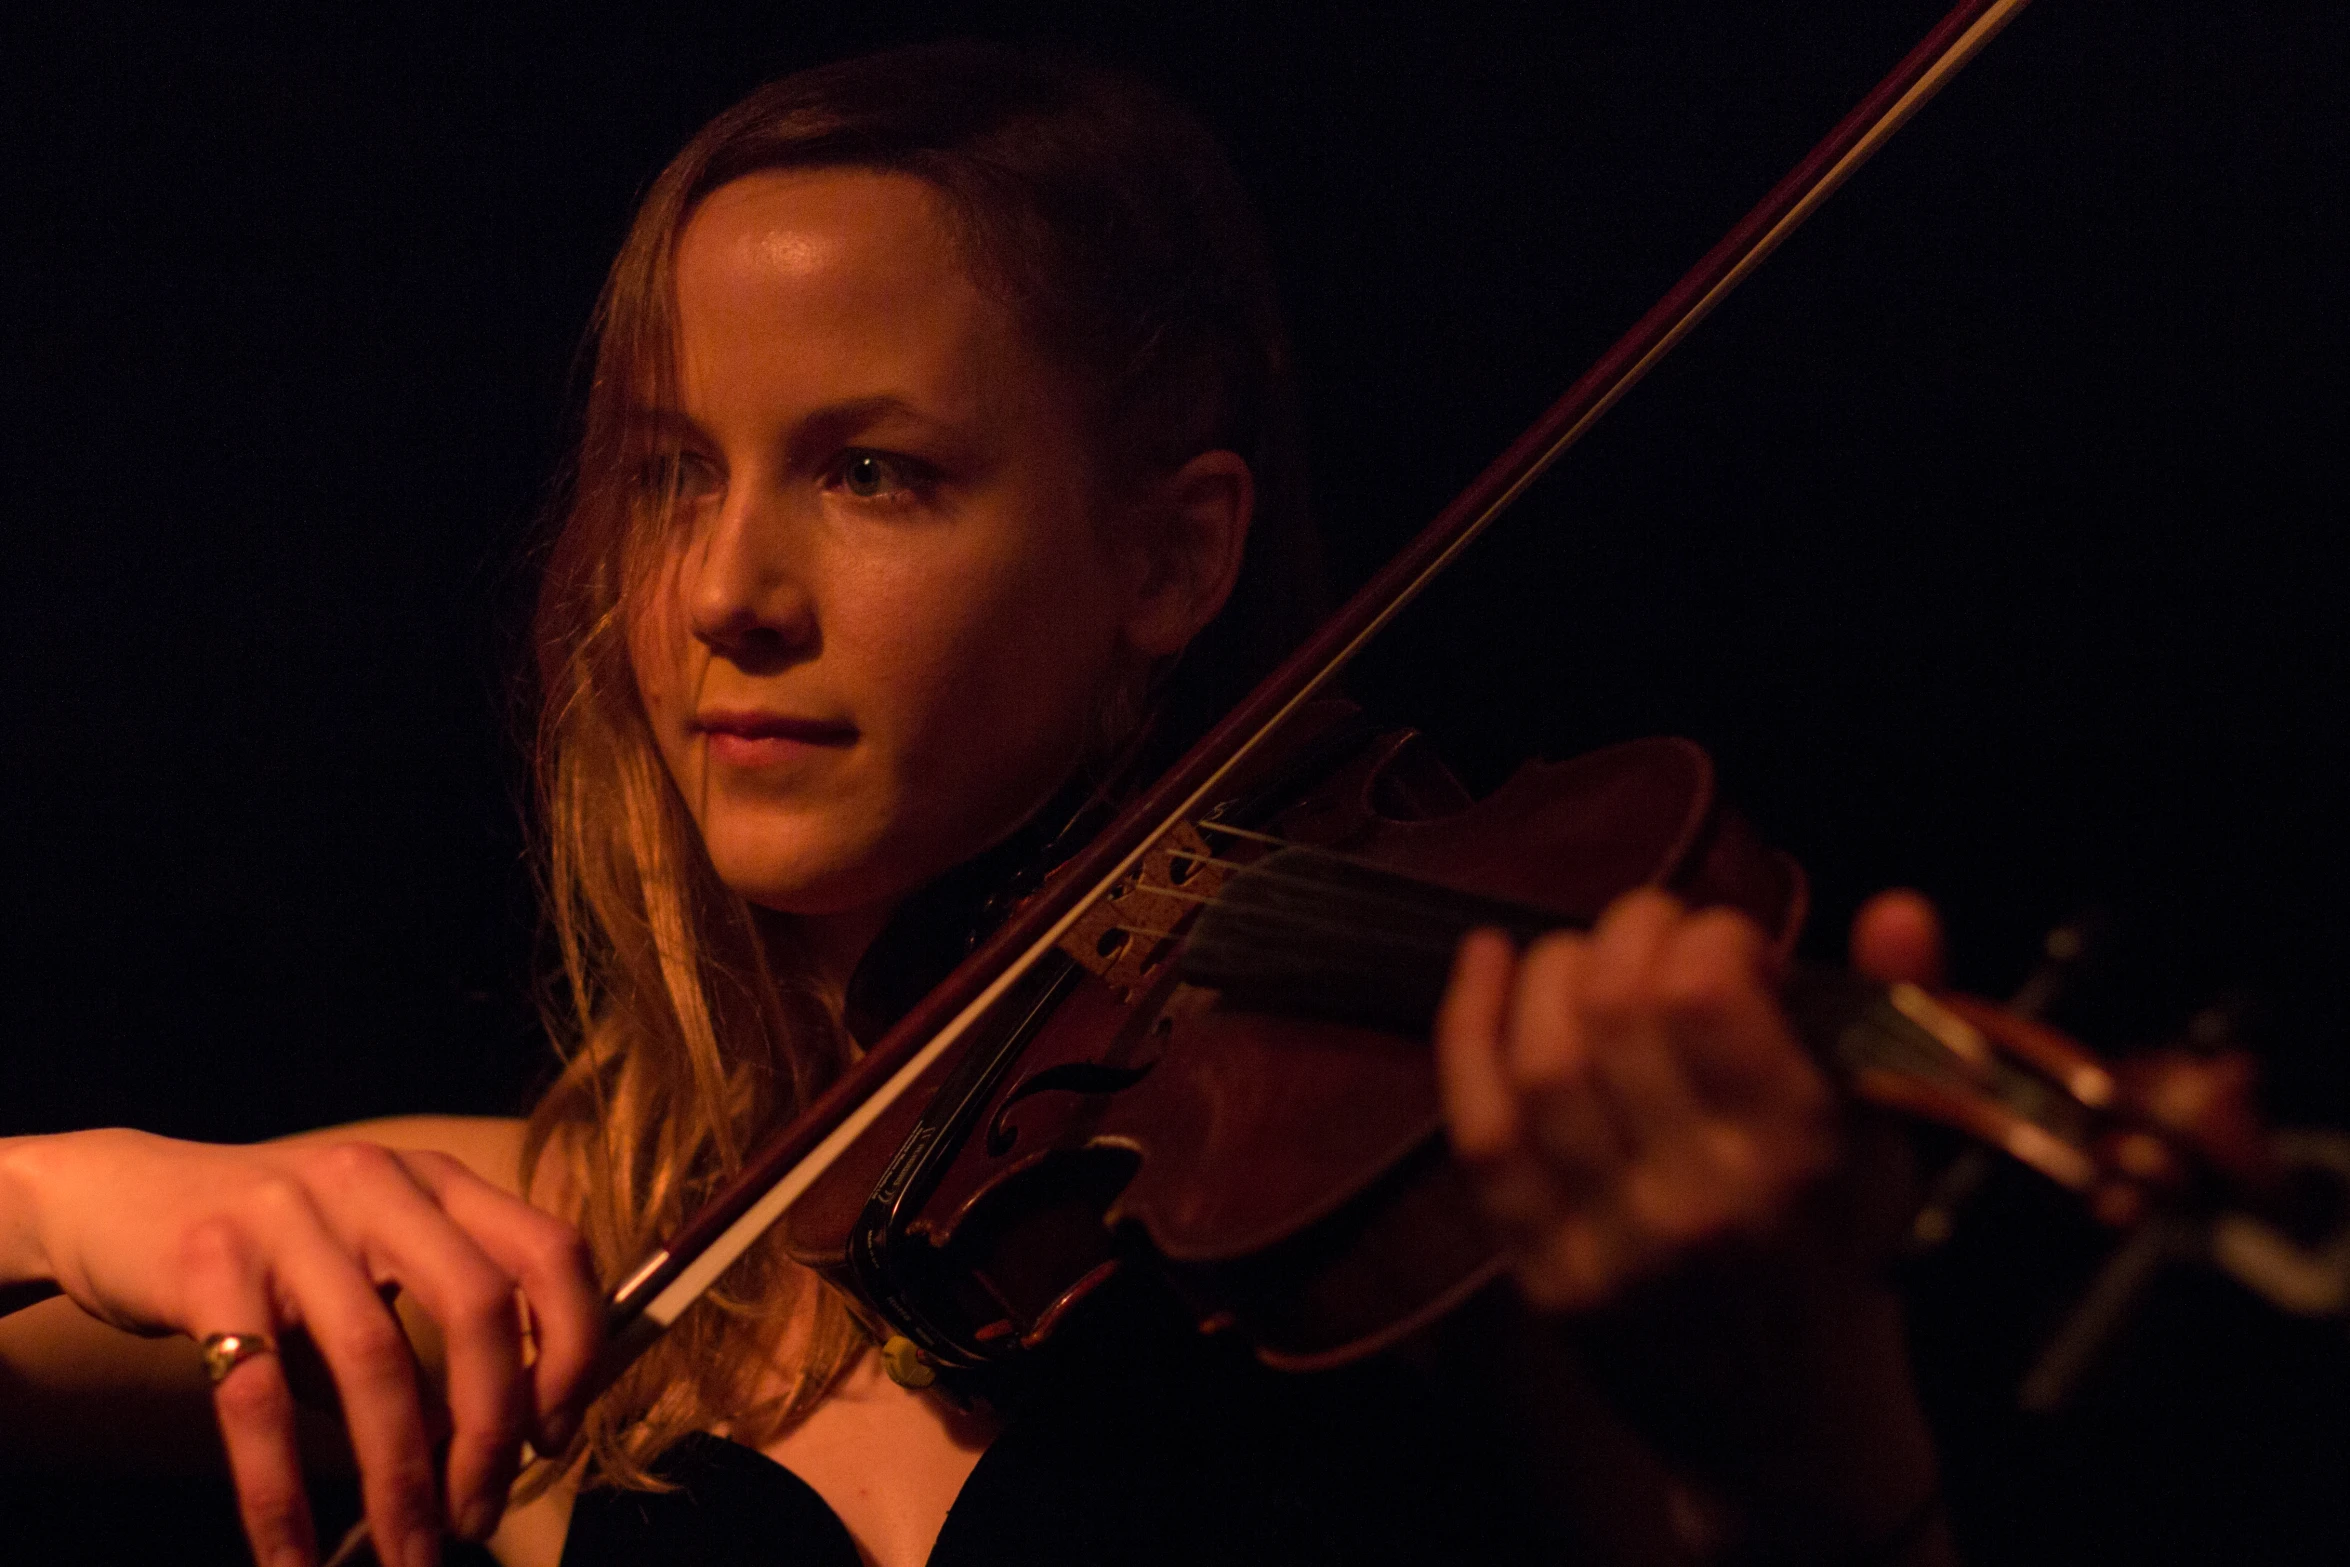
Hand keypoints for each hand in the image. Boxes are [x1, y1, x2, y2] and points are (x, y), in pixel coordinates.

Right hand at [1, 1129, 601, 1566]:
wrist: (112, 1200)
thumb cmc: (268, 1255)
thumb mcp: (366, 1269)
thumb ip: (427, 1340)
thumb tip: (487, 1454)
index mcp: (437, 1182)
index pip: (551, 1251)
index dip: (575, 1349)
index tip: (555, 1437)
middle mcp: (378, 1183)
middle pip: (478, 1305)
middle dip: (492, 1428)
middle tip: (482, 1516)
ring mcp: (290, 1216)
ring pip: (374, 1358)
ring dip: (401, 1479)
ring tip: (412, 1555)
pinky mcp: (206, 1264)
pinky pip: (257, 1399)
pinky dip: (280, 1494)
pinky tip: (291, 1559)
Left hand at [1434, 887, 1945, 1311]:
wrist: (1788, 1429)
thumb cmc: (1843, 1255)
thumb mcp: (1894, 1138)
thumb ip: (1899, 1010)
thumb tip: (1897, 909)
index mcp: (1795, 1160)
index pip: (1706, 998)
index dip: (1707, 935)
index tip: (1731, 944)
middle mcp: (1695, 1200)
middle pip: (1616, 1013)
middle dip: (1629, 933)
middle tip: (1654, 930)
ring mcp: (1606, 1240)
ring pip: (1542, 1062)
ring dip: (1552, 972)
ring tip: (1586, 956)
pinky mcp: (1539, 1268)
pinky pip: (1478, 1127)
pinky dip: (1469, 1028)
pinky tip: (1483, 960)